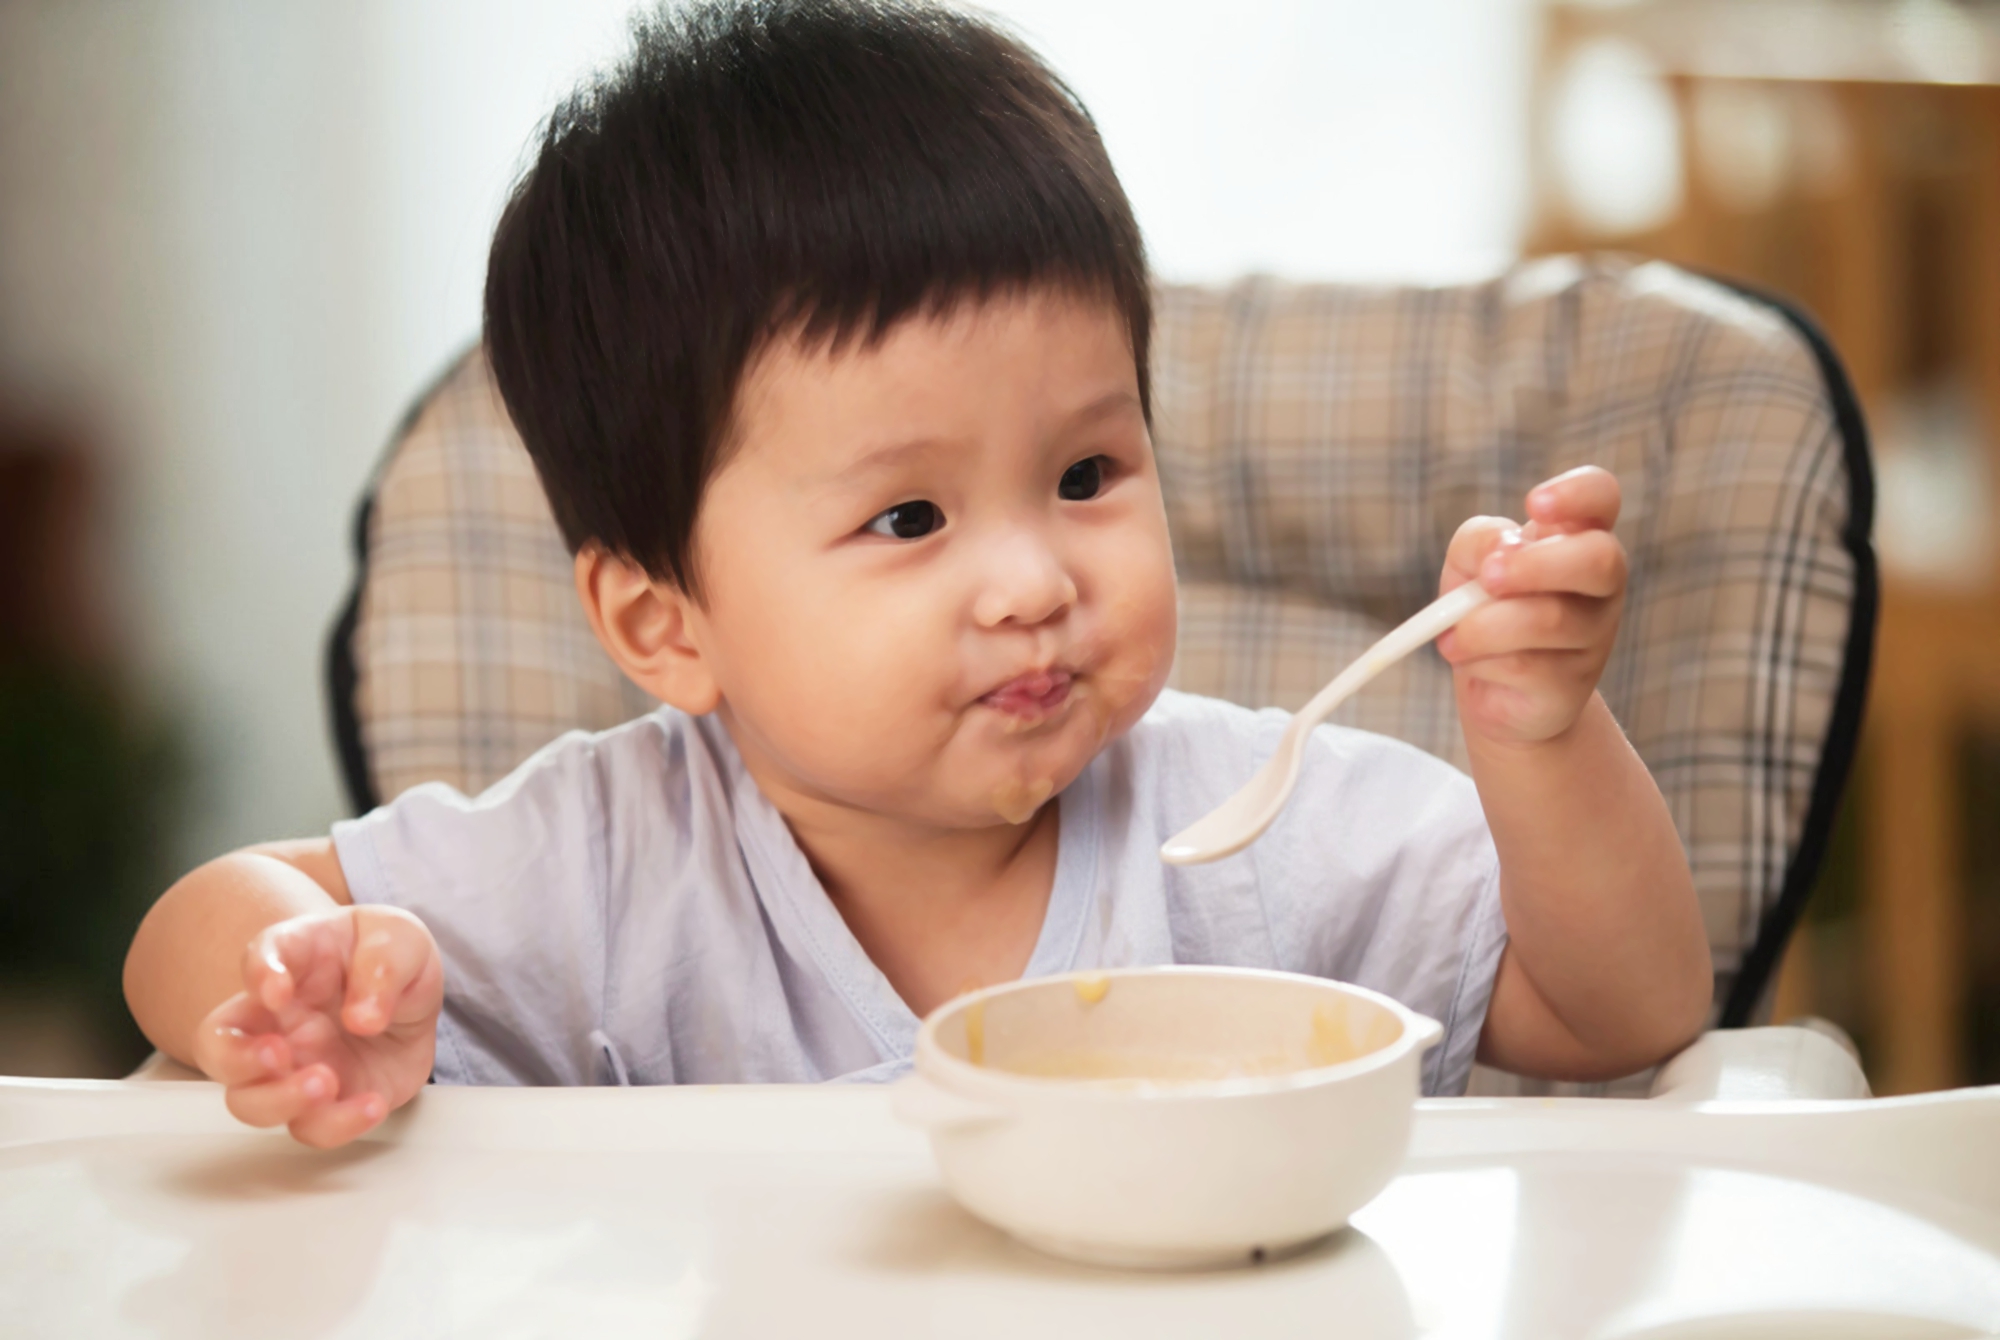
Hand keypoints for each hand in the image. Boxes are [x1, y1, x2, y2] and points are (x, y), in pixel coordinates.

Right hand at [191, 905, 442, 1146]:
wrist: (421, 995)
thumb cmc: (392, 958)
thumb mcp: (400, 940)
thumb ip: (382, 968)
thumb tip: (363, 1019)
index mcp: (294, 962)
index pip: (258, 958)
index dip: (259, 975)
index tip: (277, 990)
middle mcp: (277, 1018)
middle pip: (217, 1047)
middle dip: (236, 1059)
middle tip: (277, 1055)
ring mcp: (295, 1064)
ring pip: (249, 1101)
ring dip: (279, 1101)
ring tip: (327, 1082)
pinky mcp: (325, 1102)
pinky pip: (312, 1127)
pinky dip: (337, 1125)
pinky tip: (373, 1104)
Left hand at [1436, 466, 1626, 745]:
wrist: (1492, 687)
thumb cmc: (1486, 608)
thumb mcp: (1469, 563)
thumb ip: (1479, 542)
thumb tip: (1501, 550)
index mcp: (1578, 536)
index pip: (1602, 496)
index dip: (1577, 493)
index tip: (1532, 505)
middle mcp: (1601, 582)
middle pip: (1599, 558)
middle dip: (1534, 564)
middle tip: (1488, 578)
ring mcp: (1595, 635)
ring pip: (1550, 619)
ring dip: (1485, 624)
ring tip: (1453, 635)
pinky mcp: (1573, 683)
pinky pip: (1524, 665)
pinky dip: (1481, 660)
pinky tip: (1470, 659)